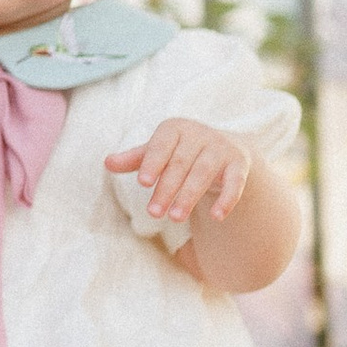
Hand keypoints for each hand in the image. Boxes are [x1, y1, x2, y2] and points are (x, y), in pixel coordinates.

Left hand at [106, 118, 250, 229]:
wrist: (224, 147)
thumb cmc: (180, 152)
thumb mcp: (157, 153)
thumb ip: (134, 159)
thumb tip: (107, 163)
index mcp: (175, 128)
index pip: (161, 145)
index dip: (152, 162)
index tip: (143, 183)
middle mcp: (200, 134)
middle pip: (180, 164)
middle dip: (166, 189)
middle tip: (153, 213)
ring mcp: (221, 148)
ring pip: (203, 174)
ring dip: (189, 196)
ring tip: (175, 218)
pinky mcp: (239, 164)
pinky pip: (234, 182)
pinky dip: (227, 199)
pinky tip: (217, 217)